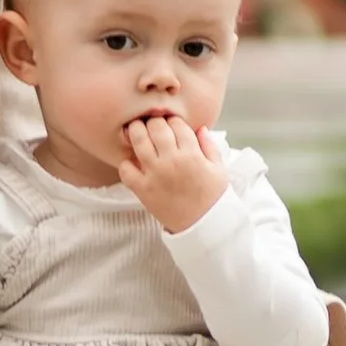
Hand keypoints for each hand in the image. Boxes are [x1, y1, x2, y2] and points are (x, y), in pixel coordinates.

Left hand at [116, 113, 226, 233]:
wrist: (203, 226)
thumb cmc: (213, 197)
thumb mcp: (219, 169)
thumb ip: (210, 146)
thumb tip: (201, 128)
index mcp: (192, 154)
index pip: (177, 124)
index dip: (173, 120)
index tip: (170, 123)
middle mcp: (172, 161)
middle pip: (156, 127)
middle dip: (154, 121)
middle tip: (152, 124)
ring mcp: (155, 174)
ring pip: (138, 141)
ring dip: (135, 131)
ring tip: (136, 130)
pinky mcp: (142, 189)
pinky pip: (126, 169)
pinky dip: (126, 163)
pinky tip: (132, 162)